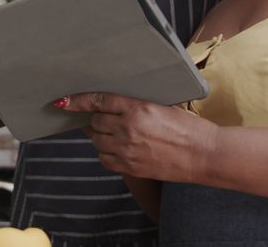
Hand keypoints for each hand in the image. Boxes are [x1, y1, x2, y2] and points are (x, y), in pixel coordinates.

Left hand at [57, 93, 214, 181]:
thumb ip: (134, 107)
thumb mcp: (161, 107)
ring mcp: (128, 149)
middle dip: (98, 120)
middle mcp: (129, 128)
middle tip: (108, 120)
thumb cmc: (187, 128)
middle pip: (95, 122)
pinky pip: (105, 159)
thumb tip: (109, 108)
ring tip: (117, 135)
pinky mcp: (130, 167)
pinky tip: (118, 149)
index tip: (64, 101)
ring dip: (101, 137)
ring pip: (97, 141)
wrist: (203, 154)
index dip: (78, 101)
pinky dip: (106, 153)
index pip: (99, 101)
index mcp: (138, 108)